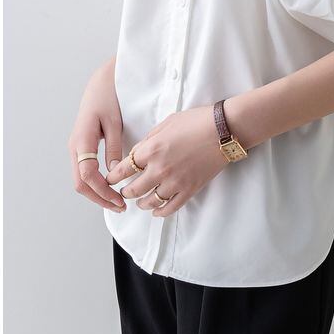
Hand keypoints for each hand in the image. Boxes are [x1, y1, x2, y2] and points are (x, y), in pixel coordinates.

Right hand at [68, 57, 125, 211]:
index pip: (87, 175)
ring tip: (116, 202)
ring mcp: (76, 149)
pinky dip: (95, 184)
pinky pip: (84, 172)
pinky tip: (110, 187)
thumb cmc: (108, 99)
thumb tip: (114, 174)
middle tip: (120, 207)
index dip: (102, 191)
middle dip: (99, 198)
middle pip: (81, 183)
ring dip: (97, 193)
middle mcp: (75, 147)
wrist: (100, 84)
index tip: (118, 201)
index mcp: (82, 141)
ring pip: (81, 180)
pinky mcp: (81, 148)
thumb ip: (114, 148)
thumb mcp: (114, 123)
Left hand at [106, 105, 227, 216]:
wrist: (224, 130)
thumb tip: (138, 153)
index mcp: (151, 149)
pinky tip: (156, 211)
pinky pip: (170, 207)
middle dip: (125, 191)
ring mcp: (175, 182)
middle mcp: (159, 169)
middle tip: (124, 191)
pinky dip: (160, 212)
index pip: (123, 169)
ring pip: (150, 201)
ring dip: (141, 203)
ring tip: (139, 202)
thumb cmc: (197, 121)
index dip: (113, 176)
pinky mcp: (189, 189)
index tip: (110, 179)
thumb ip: (149, 140)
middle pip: (133, 189)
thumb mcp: (166, 123)